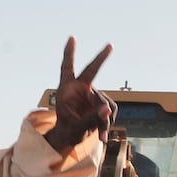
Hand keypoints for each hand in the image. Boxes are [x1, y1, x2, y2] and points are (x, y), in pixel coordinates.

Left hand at [43, 37, 113, 153]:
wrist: (70, 138)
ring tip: (101, 135)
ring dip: (104, 120)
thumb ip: (91, 118)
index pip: (67, 68)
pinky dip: (107, 124)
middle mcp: (80, 88)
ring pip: (105, 103)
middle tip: (109, 45)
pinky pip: (109, 111)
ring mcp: (91, 95)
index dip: (69, 53)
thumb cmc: (67, 129)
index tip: (72, 38)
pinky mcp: (101, 103)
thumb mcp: (76, 127)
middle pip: (92, 71)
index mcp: (67, 90)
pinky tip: (103, 136)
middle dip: (101, 58)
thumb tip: (107, 110)